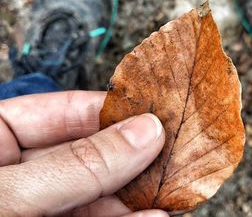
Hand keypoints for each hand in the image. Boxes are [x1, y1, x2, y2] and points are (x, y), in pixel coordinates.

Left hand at [0, 91, 167, 216]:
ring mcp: (42, 203)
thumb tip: (143, 131)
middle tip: (171, 149)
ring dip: (138, 191)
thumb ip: (77, 164)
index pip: (63, 111)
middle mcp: (24, 170)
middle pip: (90, 151)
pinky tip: (152, 215)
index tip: (152, 113)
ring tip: (171, 185)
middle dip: (133, 153)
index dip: (110, 109)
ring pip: (99, 190)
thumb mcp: (14, 193)